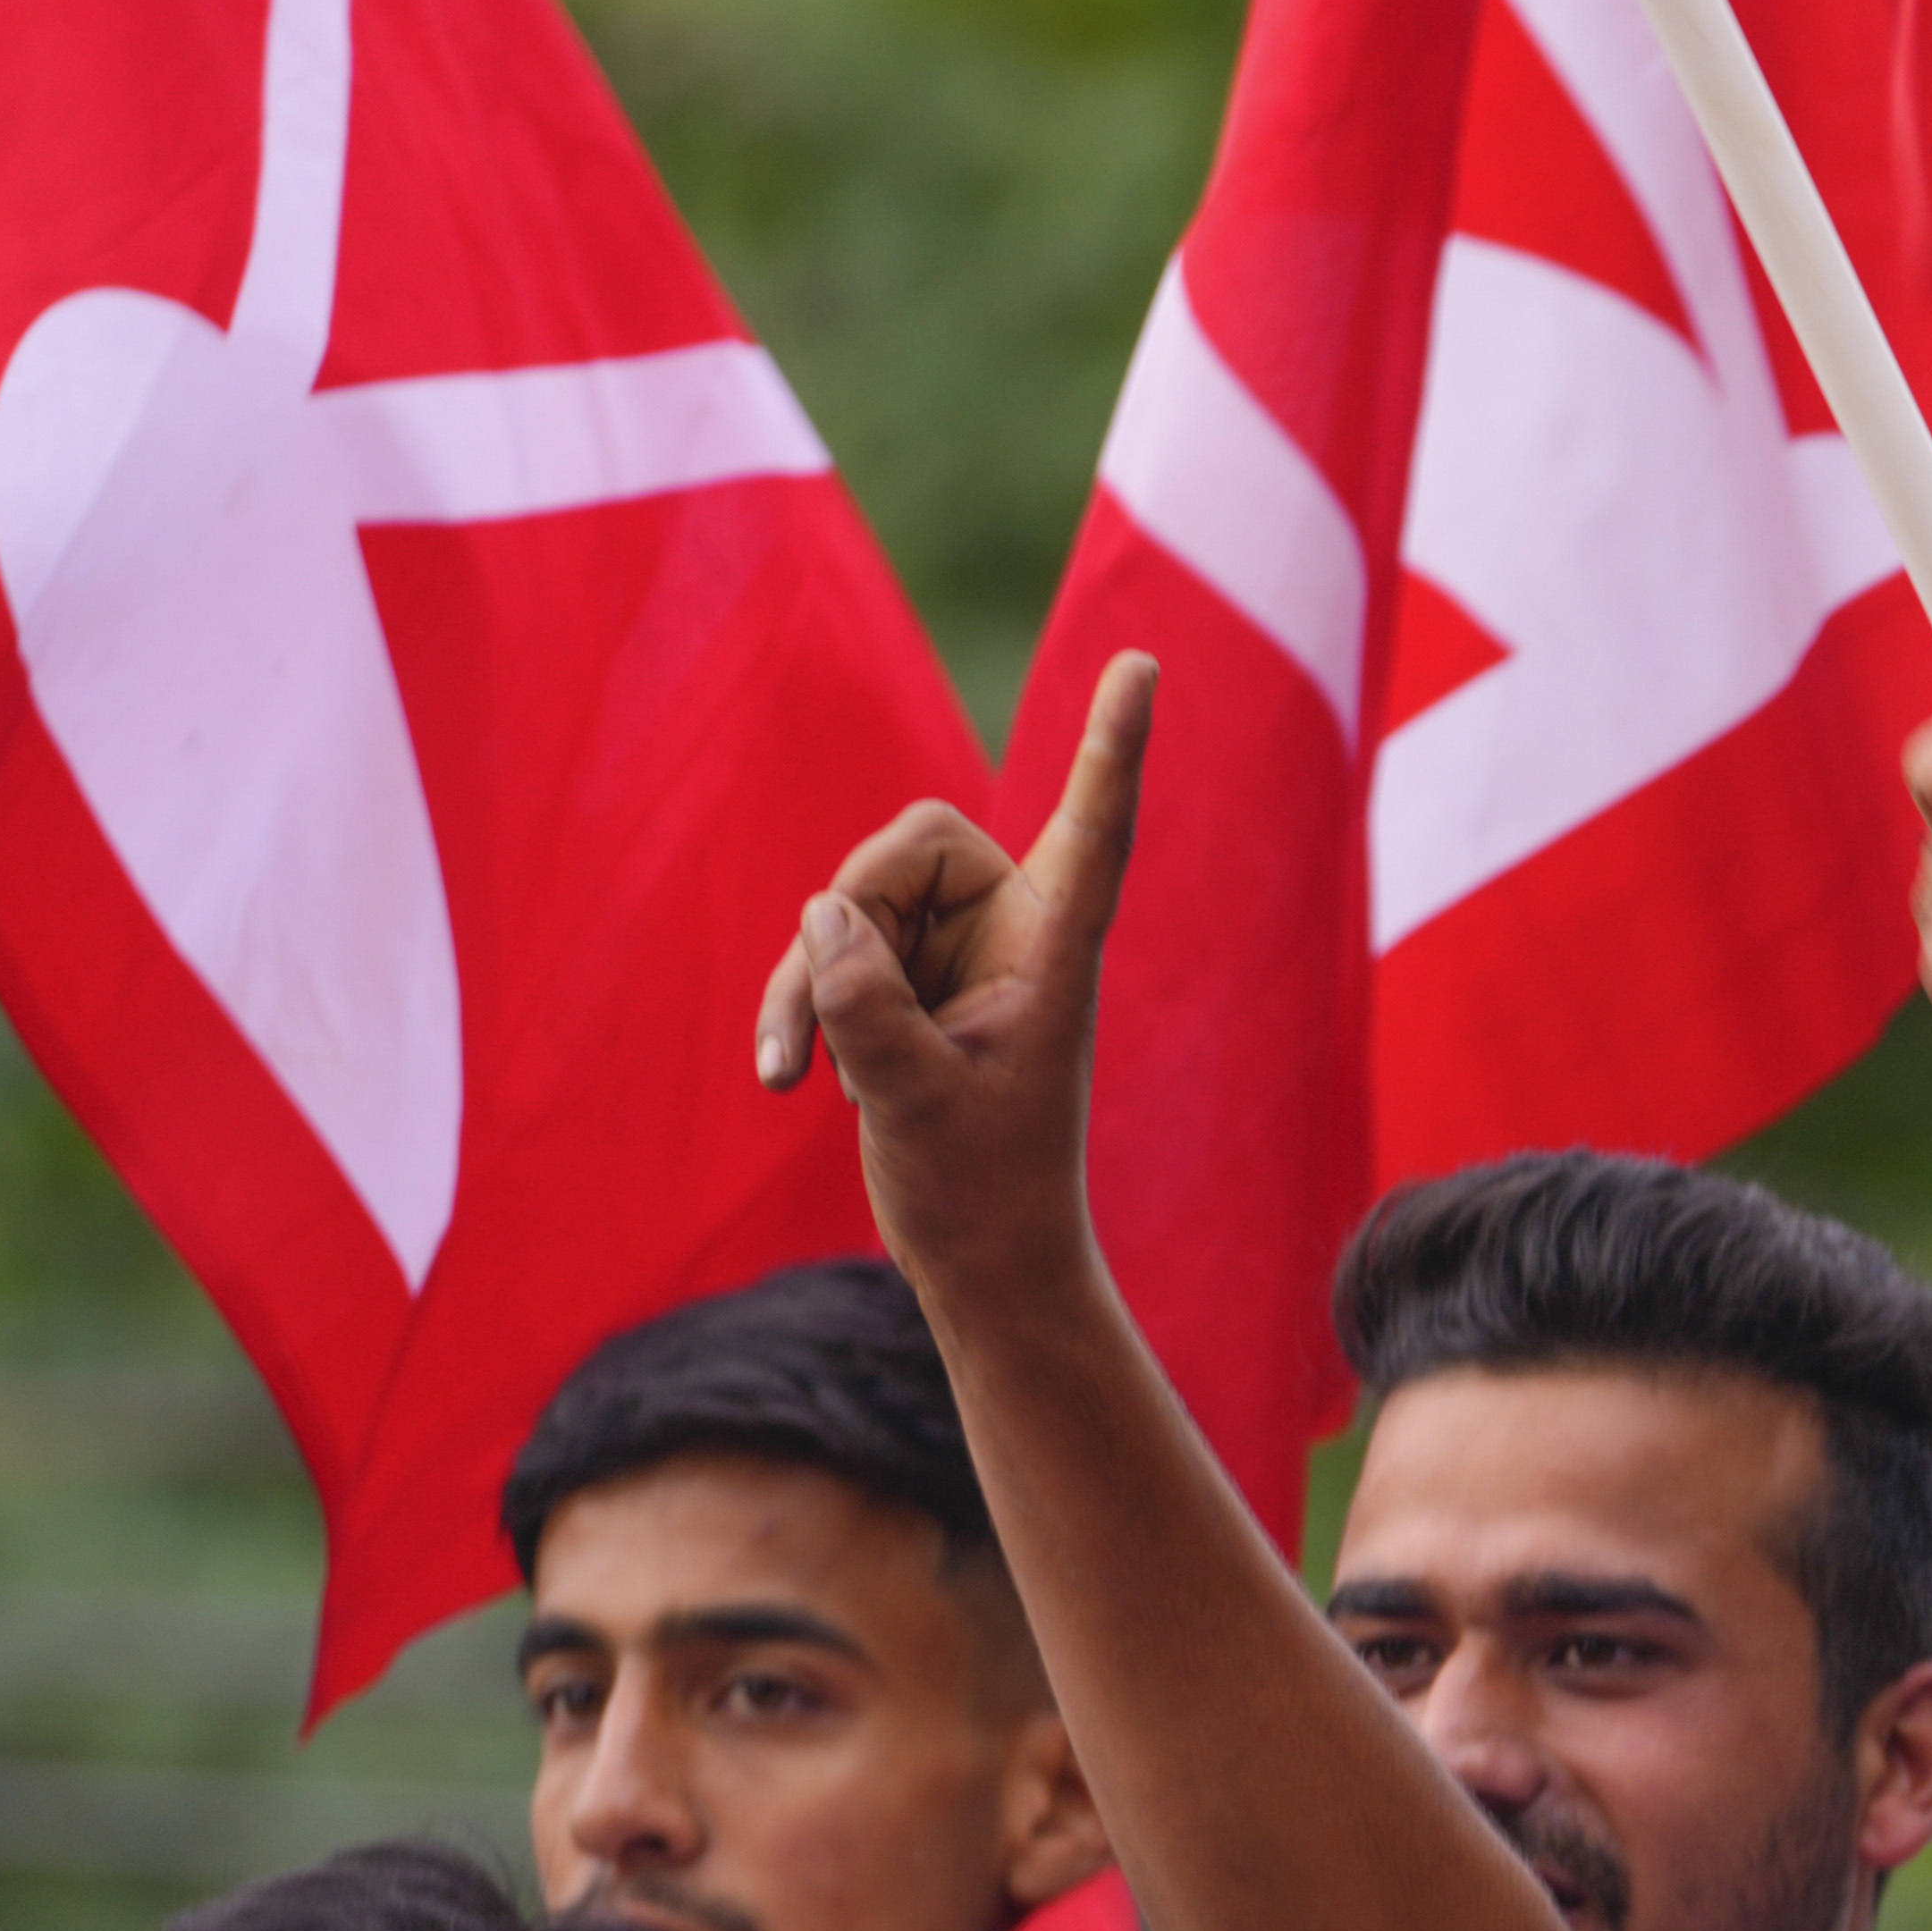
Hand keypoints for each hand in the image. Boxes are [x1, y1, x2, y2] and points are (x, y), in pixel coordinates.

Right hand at [767, 654, 1151, 1310]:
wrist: (981, 1266)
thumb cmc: (982, 1195)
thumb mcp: (917, 1102)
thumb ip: (868, 1005)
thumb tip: (824, 914)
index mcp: (1055, 950)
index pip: (1095, 829)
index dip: (1112, 748)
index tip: (1144, 664)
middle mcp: (1011, 933)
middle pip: (911, 848)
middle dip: (848, 918)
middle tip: (819, 1014)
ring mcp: (953, 956)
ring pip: (851, 904)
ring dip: (806, 984)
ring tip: (792, 1072)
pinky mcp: (902, 985)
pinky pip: (828, 951)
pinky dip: (800, 1006)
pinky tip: (787, 1079)